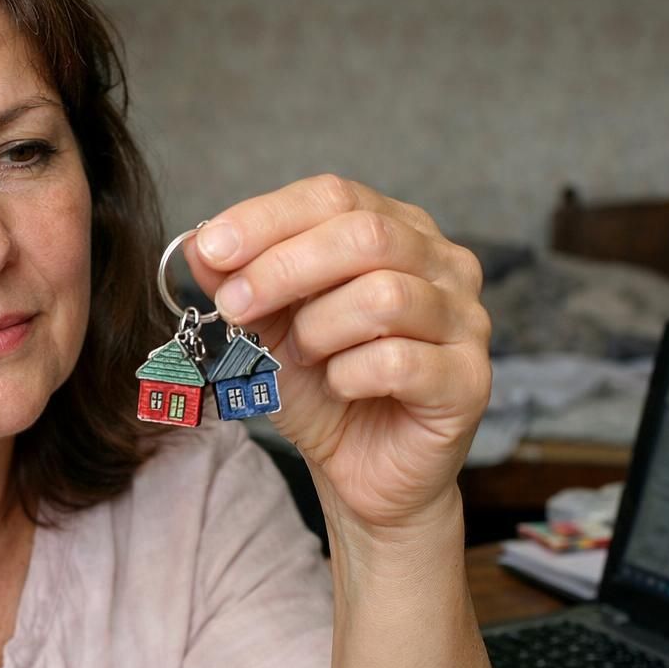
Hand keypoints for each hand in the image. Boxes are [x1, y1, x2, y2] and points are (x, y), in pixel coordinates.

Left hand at [184, 175, 490, 536]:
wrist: (358, 471)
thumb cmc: (322, 388)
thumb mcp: (267, 328)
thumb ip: (238, 281)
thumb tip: (199, 245)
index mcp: (397, 230)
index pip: (334, 196)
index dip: (267, 218)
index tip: (211, 248)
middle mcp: (443, 264)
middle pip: (366, 235)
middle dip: (284, 268)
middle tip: (234, 304)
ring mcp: (466, 320)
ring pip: (385, 296)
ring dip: (318, 329)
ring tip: (302, 356)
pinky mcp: (469, 380)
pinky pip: (399, 362)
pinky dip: (349, 376)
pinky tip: (339, 387)